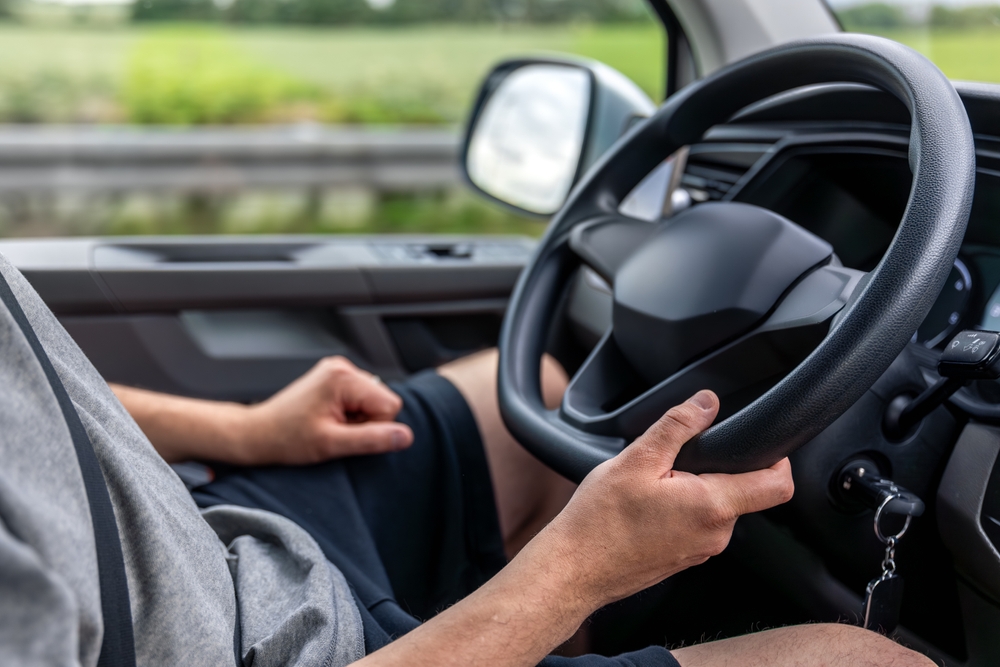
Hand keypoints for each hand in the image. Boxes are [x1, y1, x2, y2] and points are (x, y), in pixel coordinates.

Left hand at [242, 356, 413, 464]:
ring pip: (373, 400)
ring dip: (356, 418)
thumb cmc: (286, 438)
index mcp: (343, 377)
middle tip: (335, 430)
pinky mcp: (334, 378)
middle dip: (364, 421)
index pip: (390, 405)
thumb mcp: (331, 444)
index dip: (373, 427)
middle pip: (383, 401)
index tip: (345, 432)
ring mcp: (337, 370)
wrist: (258, 433)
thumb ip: (372, 439)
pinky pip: (361, 398)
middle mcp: (342, 367)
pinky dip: (349, 412)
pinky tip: (328, 418)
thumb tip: (405, 437)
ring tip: (328, 424)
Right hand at [535, 390, 793, 609]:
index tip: (763, 442)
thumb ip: (678, 426)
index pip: (778, 486)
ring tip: (653, 485)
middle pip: (744, 493)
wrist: (573, 568)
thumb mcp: (637, 459)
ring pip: (716, 509)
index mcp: (713, 507)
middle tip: (677, 459)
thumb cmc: (600, 520)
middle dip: (718, 469)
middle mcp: (715, 535)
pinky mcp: (683, 559)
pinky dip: (681, 510)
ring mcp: (700, 551)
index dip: (779, 458)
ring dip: (695, 490)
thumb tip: (707, 402)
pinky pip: (697, 526)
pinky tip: (646, 506)